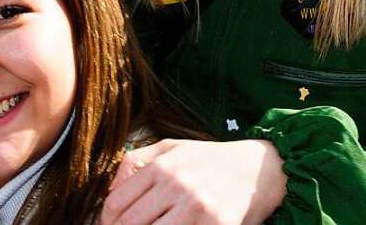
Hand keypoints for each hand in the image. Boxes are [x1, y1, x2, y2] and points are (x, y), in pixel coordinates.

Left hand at [99, 139, 286, 224]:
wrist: (259, 169)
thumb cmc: (209, 159)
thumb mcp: (169, 148)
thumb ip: (136, 163)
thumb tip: (110, 189)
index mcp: (160, 167)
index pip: (117, 202)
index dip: (105, 220)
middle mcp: (176, 186)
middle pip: (130, 223)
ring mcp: (197, 207)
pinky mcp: (217, 224)